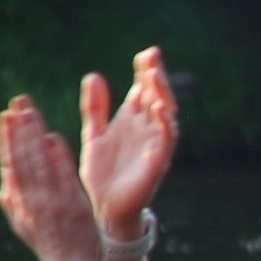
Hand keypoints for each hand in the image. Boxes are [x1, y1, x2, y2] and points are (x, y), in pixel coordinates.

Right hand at [0, 96, 102, 260]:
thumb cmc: (48, 244)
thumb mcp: (22, 222)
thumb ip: (12, 197)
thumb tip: (4, 170)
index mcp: (20, 202)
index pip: (11, 163)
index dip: (7, 138)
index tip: (6, 116)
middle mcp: (34, 199)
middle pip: (24, 158)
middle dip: (19, 129)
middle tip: (17, 102)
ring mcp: (54, 202)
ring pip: (40, 163)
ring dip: (34, 136)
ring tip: (29, 111)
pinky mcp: (74, 206)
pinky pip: (64, 178)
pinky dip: (57, 158)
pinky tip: (53, 138)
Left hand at [79, 47, 179, 234]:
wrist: (106, 207)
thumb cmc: (104, 173)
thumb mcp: (94, 134)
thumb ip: (95, 108)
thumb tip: (93, 76)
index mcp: (133, 120)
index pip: (143, 89)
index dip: (145, 71)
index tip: (144, 54)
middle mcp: (147, 129)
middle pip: (157, 96)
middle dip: (156, 77)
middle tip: (152, 57)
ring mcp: (155, 144)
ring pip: (165, 113)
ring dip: (162, 94)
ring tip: (154, 76)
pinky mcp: (158, 161)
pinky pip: (166, 139)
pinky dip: (164, 123)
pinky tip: (157, 108)